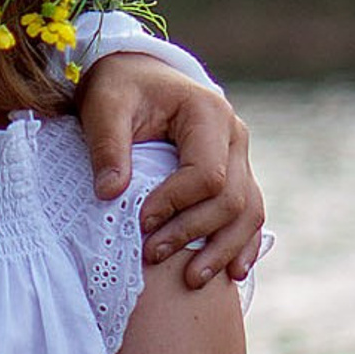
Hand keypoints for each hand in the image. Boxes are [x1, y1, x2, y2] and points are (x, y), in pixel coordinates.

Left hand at [77, 52, 264, 288]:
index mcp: (207, 113)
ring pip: (249, 212)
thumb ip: (108, 145)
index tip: (140, 221)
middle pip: (233, 199)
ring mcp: (240, 156)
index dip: (176, 204)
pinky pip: (250, 214)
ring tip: (193, 280)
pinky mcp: (236, 173)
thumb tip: (109, 194)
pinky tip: (231, 274)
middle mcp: (234, 135)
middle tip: (153, 255)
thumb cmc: (118, 86)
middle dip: (195, 233)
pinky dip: (242, 244)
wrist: (134, 72)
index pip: (207, 174)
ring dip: (224, 250)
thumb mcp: (104, 104)